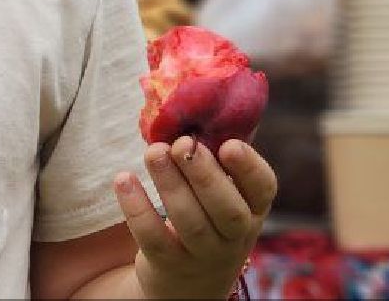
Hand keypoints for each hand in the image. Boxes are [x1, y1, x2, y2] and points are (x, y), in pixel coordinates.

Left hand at [115, 138, 275, 299]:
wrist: (188, 282)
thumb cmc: (206, 217)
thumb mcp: (222, 195)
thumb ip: (213, 158)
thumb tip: (190, 107)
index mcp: (253, 208)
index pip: (263, 189)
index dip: (249, 168)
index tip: (229, 144)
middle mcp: (235, 236)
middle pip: (227, 210)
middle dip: (204, 174)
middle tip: (183, 143)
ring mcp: (203, 254)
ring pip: (191, 222)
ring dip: (170, 184)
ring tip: (152, 152)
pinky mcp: (169, 264)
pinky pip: (154, 238)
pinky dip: (138, 209)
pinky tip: (124, 179)